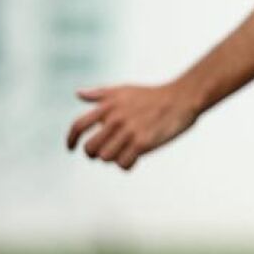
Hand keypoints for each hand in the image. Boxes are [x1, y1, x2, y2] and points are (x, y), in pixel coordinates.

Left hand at [66, 82, 199, 170]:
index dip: (71, 140)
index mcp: (108, 106)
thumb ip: (100, 93)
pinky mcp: (143, 143)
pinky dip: (126, 164)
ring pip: (106, 158)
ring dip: (113, 159)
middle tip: (104, 154)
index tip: (71, 148)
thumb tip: (78, 94)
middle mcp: (116, 119)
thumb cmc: (153, 95)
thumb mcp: (124, 89)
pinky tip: (133, 159)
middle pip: (91, 148)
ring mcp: (129, 131)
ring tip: (123, 154)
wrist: (182, 98)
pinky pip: (123, 163)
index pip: (79, 126)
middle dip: (95, 154)